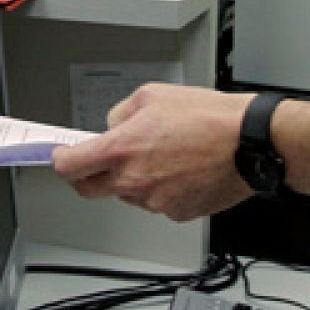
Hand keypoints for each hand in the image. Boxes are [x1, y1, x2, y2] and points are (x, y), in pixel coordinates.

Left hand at [51, 85, 252, 221]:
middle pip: (90, 190)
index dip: (61, 160)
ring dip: (131, 180)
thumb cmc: (207, 117)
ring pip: (127, 195)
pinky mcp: (178, 214)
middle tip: (101, 159)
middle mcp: (134, 181)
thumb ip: (119, 114)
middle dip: (89, 175)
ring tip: (161, 154)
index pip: (70, 167)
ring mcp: (156, 202)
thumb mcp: (150, 95)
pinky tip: (179, 169)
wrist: (249, 143)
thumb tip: (111, 127)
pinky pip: (156, 203)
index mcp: (122, 149)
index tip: (62, 155)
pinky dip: (160, 189)